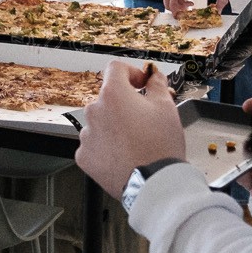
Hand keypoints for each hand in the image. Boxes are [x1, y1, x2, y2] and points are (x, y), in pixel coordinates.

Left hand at [77, 60, 184, 196]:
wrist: (153, 183)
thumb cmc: (161, 146)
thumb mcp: (167, 107)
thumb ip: (157, 85)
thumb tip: (154, 76)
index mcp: (113, 94)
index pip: (116, 69)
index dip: (131, 73)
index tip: (141, 84)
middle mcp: (94, 111)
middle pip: (108, 98)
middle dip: (125, 104)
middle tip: (144, 117)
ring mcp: (87, 135)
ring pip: (101, 122)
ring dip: (114, 125)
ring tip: (135, 141)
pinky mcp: (84, 156)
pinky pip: (94, 143)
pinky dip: (106, 146)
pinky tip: (124, 154)